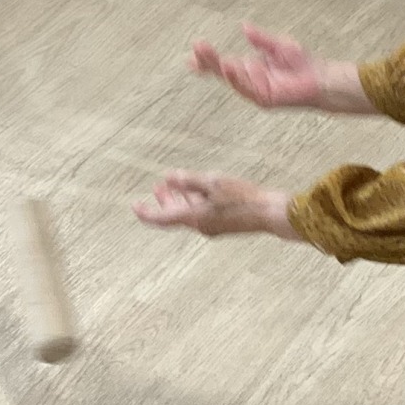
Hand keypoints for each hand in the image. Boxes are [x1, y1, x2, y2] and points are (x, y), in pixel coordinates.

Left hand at [134, 171, 299, 237]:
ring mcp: (212, 227)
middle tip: (156, 188)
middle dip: (163, 202)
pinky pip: (201, 214)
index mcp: (194, 218)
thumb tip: (169, 177)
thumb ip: (189, 180)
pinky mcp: (223, 224)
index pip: (162, 219)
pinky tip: (197, 191)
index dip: (146, 213)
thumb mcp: (213, 182)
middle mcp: (200, 226)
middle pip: (174, 216)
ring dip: (179, 200)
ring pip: (188, 214)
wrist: (270, 213)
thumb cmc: (243, 197)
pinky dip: (193, 202)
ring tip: (172, 186)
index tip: (134, 207)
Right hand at [188, 22, 367, 112]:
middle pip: (223, 70)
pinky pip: (247, 88)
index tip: (195, 48)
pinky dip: (236, 78)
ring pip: (231, 79)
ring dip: (217, 67)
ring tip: (203, 55)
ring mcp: (256, 89)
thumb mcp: (278, 45)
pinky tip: (228, 65)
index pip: (224, 62)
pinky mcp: (265, 97)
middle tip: (194, 50)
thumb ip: (260, 39)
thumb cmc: (304, 65)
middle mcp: (251, 79)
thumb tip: (243, 26)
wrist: (321, 78)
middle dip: (208, 61)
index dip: (209, 57)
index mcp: (251, 68)